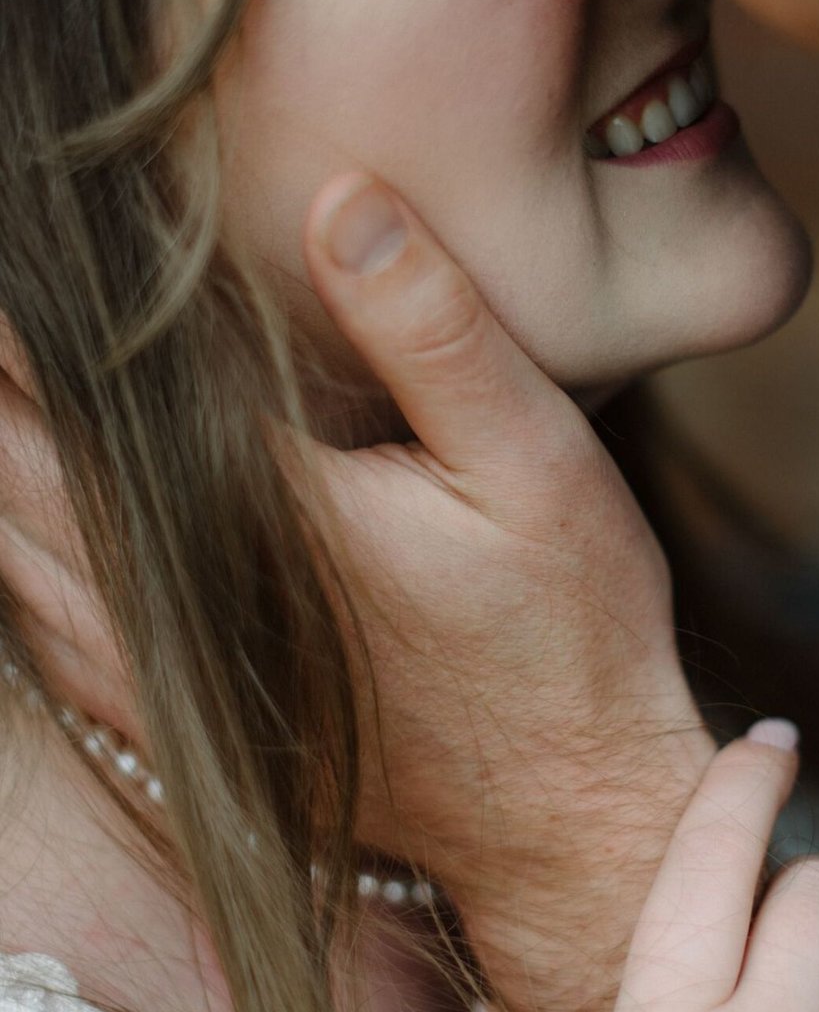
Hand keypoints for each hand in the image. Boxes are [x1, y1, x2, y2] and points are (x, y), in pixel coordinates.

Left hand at [0, 179, 710, 1011]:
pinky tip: (26, 514)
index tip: (24, 229)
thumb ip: (433, 331)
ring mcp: (159, 673)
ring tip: (8, 382)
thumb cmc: (568, 633)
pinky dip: (14, 553)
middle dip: (1, 378)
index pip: (80, 388)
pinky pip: (39, 624)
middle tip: (10, 290)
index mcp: (255, 514)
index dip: (31, 312)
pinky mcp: (172, 720)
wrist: (570, 814)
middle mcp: (175, 599)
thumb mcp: (536, 460)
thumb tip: (341, 198)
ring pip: (6, 547)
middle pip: (11, 462)